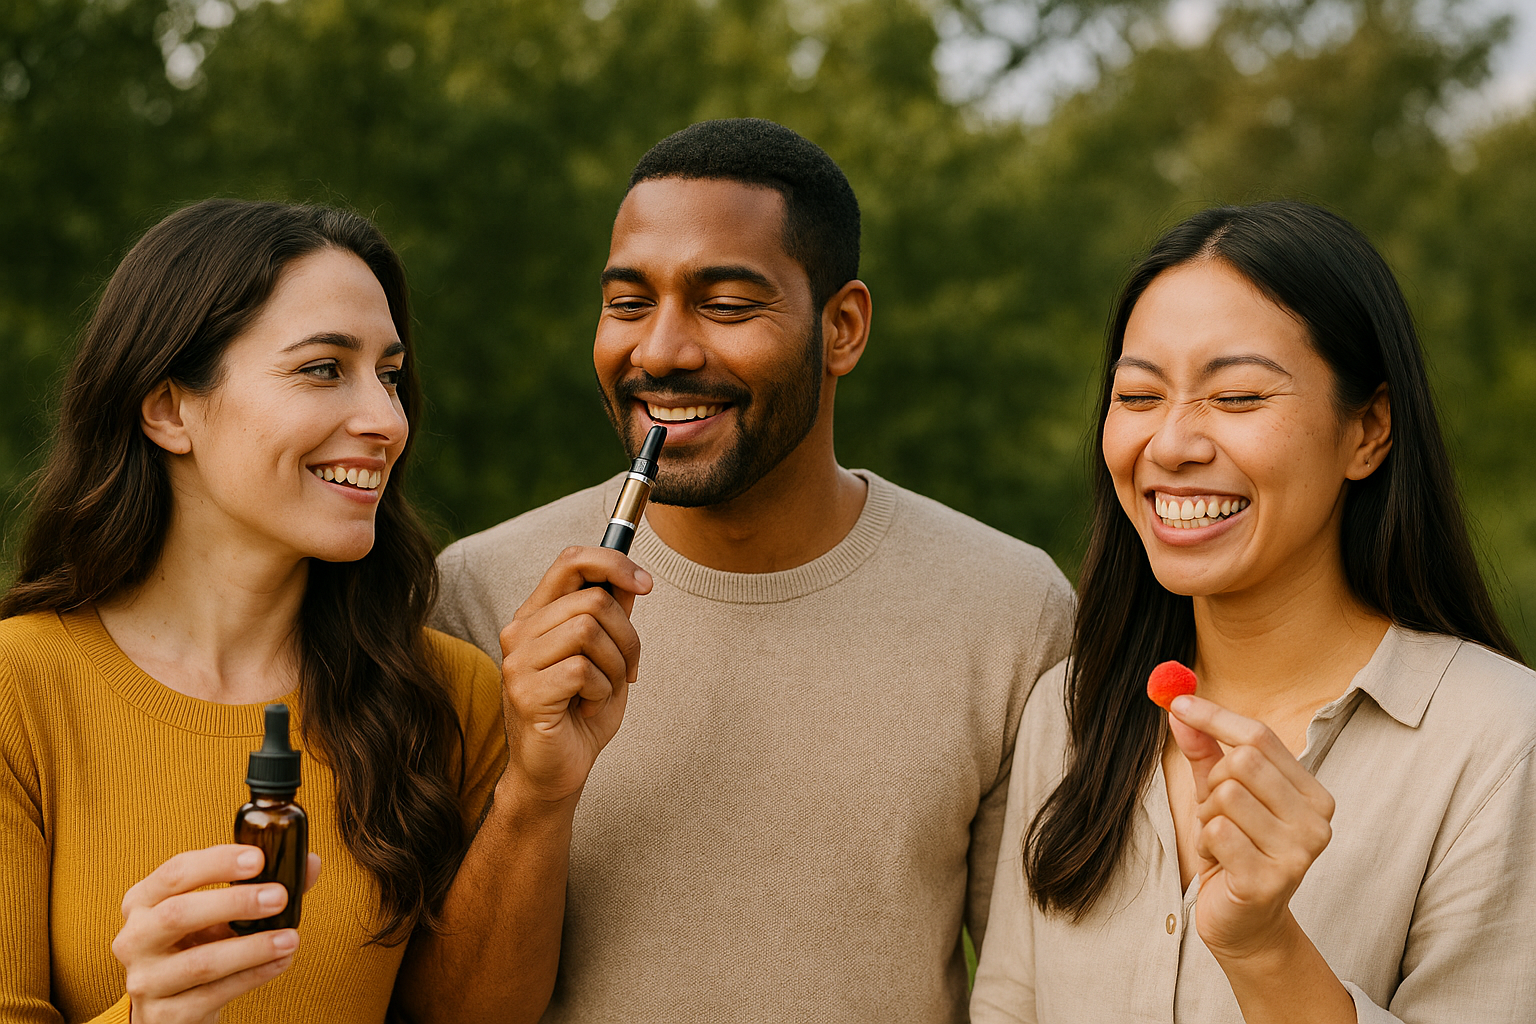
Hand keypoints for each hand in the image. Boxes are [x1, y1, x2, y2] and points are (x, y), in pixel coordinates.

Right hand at [113, 844, 322, 1023]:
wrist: (171, 1006)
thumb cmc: (198, 944)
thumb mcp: (219, 912)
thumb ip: (262, 885)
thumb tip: (310, 864)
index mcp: (143, 901)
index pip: (175, 872)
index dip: (217, 862)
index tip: (259, 858)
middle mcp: (135, 938)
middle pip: (179, 914)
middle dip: (235, 902)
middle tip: (279, 896)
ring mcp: (146, 979)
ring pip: (201, 962)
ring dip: (252, 947)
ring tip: (291, 937)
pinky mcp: (165, 1015)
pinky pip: (213, 994)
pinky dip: (252, 976)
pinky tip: (281, 961)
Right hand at [497, 545, 651, 805]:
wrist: (555, 772)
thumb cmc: (580, 714)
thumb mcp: (605, 657)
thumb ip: (611, 618)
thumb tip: (632, 580)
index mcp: (536, 615)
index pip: (571, 561)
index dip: (614, 563)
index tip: (646, 584)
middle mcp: (519, 631)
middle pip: (594, 600)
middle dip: (628, 636)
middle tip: (629, 670)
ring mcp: (517, 662)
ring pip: (589, 631)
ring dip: (615, 665)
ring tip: (604, 691)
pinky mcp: (524, 692)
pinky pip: (583, 670)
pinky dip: (602, 691)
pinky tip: (590, 707)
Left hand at [1167, 694, 1334, 962]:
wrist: (1245, 924)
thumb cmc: (1235, 852)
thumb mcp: (1219, 795)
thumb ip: (1205, 752)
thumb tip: (1179, 707)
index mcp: (1312, 794)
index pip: (1260, 737)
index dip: (1215, 716)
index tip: (1177, 701)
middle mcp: (1315, 821)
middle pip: (1242, 762)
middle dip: (1212, 784)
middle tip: (1214, 812)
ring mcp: (1297, 853)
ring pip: (1225, 795)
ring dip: (1207, 818)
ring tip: (1222, 843)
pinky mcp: (1268, 880)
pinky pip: (1216, 831)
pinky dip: (1206, 843)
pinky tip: (1221, 864)